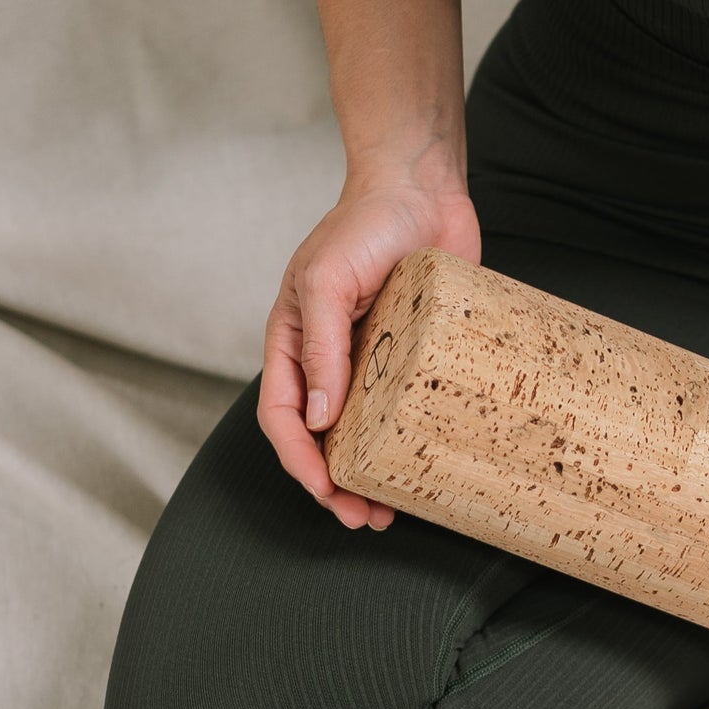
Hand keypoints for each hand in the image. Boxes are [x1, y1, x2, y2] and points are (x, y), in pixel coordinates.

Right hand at [257, 143, 481, 528]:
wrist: (423, 189)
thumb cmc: (365, 223)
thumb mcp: (329, 280)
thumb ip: (321, 347)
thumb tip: (316, 418)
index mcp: (295, 342)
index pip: (282, 416)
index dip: (300, 462)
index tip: (327, 493)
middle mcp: (329, 360)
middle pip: (320, 438)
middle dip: (337, 485)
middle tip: (364, 519)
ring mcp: (372, 362)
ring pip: (363, 435)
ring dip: (372, 476)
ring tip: (391, 511)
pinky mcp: (413, 358)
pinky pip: (406, 411)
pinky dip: (410, 445)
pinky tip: (425, 469)